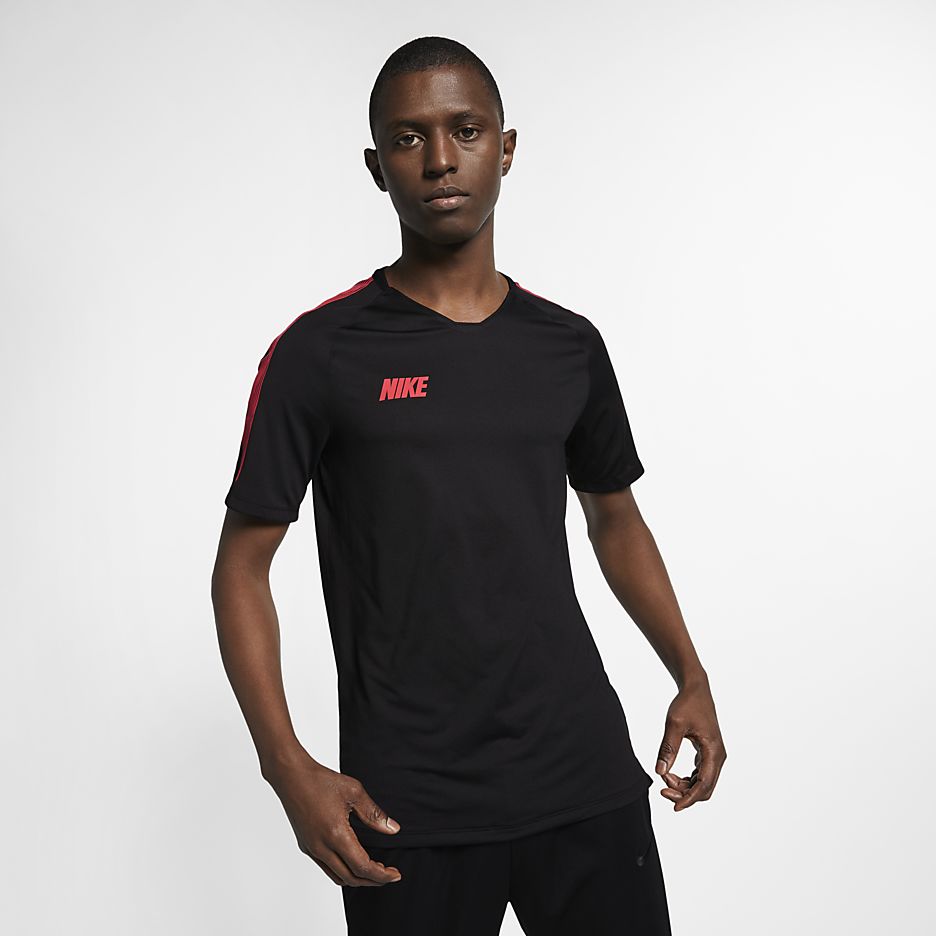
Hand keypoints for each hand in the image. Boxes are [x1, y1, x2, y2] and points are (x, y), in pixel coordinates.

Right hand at [263, 750, 403, 885]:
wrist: (291, 777)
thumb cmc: (320, 781)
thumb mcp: (354, 792)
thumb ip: (374, 814)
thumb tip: (393, 829)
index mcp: (335, 835)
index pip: (362, 867)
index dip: (382, 875)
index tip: (395, 874)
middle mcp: (321, 847)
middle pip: (351, 878)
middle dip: (373, 880)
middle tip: (388, 875)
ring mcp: (312, 848)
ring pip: (337, 876)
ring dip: (357, 878)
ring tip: (374, 870)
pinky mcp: (306, 846)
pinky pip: (327, 867)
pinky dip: (343, 871)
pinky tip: (353, 859)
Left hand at [655, 674, 726, 810]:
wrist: (696, 689)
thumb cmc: (687, 704)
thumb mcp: (674, 724)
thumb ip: (668, 748)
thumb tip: (660, 772)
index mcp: (714, 751)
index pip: (704, 784)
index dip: (689, 798)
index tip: (674, 807)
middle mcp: (718, 756)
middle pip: (705, 788)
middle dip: (684, 793)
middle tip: (662, 790)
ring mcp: (714, 755)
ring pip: (702, 783)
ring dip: (684, 786)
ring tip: (665, 778)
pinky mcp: (708, 753)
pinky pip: (700, 774)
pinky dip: (687, 779)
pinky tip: (671, 775)